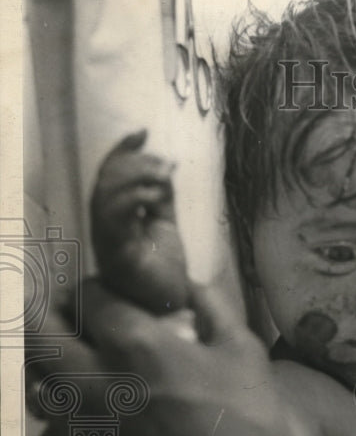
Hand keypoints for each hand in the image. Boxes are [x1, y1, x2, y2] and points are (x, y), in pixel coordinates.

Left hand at [28, 280, 320, 435]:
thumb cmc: (254, 435)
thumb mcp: (245, 354)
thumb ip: (210, 307)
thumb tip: (189, 285)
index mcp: (135, 346)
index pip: (88, 294)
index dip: (99, 290)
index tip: (112, 298)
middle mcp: (94, 383)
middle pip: (38, 330)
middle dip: (55, 317)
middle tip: (80, 323)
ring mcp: (81, 430)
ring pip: (38, 385)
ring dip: (59, 371)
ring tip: (93, 376)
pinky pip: (51, 434)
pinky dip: (68, 424)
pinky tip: (102, 426)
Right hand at [90, 130, 189, 312]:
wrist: (170, 303)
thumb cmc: (163, 267)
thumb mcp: (164, 223)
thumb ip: (161, 196)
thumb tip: (165, 163)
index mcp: (113, 216)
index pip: (109, 176)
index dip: (121, 151)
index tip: (142, 132)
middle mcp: (104, 227)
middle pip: (104, 183)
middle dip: (132, 164)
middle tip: (162, 162)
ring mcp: (108, 242)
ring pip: (104, 199)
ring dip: (132, 179)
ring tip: (161, 175)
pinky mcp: (118, 256)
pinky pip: (114, 223)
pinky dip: (131, 201)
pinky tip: (153, 195)